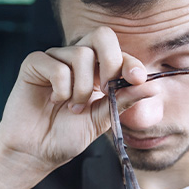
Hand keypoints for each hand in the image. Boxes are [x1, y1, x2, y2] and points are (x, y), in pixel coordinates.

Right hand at [0, 27, 147, 188]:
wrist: (36, 152)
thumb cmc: (65, 136)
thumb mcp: (101, 120)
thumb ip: (123, 101)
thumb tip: (153, 87)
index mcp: (97, 71)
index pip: (119, 53)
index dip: (130, 63)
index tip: (136, 80)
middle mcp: (76, 60)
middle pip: (101, 36)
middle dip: (110, 62)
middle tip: (104, 90)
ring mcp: (55, 59)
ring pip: (81, 54)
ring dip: (82, 88)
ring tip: (73, 107)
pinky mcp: (34, 64)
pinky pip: (57, 66)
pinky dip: (62, 88)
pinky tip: (55, 100)